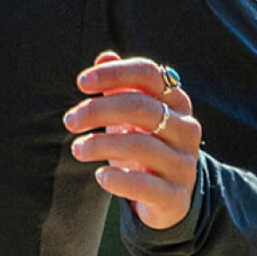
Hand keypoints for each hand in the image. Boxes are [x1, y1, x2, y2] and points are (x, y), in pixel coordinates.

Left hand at [68, 51, 205, 229]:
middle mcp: (186, 129)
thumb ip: (120, 86)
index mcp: (176, 103)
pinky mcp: (175, 196)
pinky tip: (100, 176)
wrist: (169, 199)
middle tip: (70, 121)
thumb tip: (104, 56)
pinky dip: (117, 179)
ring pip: (139, 144)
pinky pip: (144, 185)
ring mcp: (183, 164)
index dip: (114, 74)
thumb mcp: (133, 116)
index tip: (81, 83)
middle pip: (139, 107)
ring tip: (77, 149)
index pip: (149, 74)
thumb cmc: (145, 146)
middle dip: (97, 110)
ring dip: (99, 144)